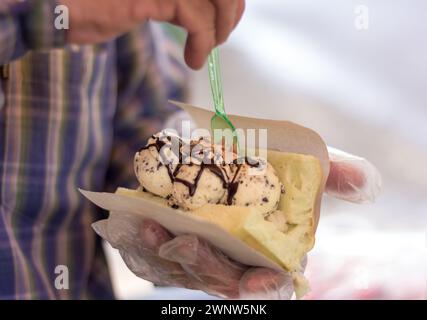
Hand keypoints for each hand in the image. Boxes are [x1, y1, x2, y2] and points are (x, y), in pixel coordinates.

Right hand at [61, 0, 244, 68]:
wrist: (62, 10)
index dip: (229, 0)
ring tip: (205, 51)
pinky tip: (194, 60)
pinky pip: (195, 18)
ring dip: (217, 30)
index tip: (227, 21)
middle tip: (221, 37)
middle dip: (230, 12)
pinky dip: (202, 42)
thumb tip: (212, 13)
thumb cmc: (100, 6)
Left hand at [118, 148, 381, 298]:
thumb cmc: (264, 170)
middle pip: (222, 277)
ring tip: (155, 228)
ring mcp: (198, 256)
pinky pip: (154, 257)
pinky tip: (138, 226)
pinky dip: (146, 244)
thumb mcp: (298, 166)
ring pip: (184, 270)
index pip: (270, 279)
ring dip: (168, 254)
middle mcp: (232, 258)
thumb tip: (367, 179)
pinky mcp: (168, 247)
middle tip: (191, 242)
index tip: (261, 281)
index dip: (266, 285)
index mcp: (265, 248)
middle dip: (207, 266)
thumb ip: (326, 176)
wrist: (216, 158)